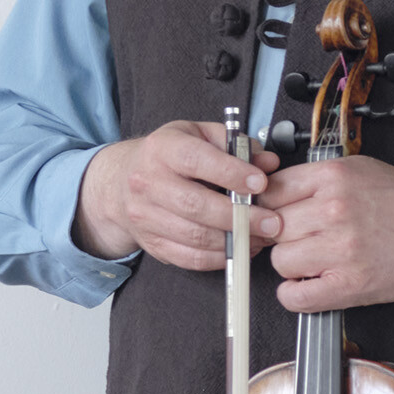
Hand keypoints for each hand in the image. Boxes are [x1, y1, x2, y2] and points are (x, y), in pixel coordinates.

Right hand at [72, 119, 278, 274]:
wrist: (121, 182)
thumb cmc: (169, 156)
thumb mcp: (198, 135)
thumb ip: (235, 145)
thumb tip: (268, 162)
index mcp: (162, 149)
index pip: (196, 160)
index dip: (230, 173)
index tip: (260, 183)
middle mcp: (147, 182)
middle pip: (195, 205)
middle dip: (240, 217)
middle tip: (272, 222)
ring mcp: (145, 216)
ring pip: (194, 236)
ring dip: (234, 241)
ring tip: (261, 237)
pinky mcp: (151, 243)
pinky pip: (189, 258)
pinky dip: (219, 258)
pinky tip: (240, 249)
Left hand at [260, 153, 393, 313]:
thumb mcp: (356, 171)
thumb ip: (313, 180)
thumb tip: (269, 193)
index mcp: (332, 178)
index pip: (269, 192)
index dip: (267, 207)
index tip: (273, 216)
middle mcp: (334, 210)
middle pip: (271, 227)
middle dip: (281, 235)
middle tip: (302, 239)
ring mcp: (342, 248)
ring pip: (280, 261)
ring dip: (292, 264)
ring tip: (316, 260)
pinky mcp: (351, 284)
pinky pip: (295, 297)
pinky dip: (295, 295)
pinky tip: (311, 284)